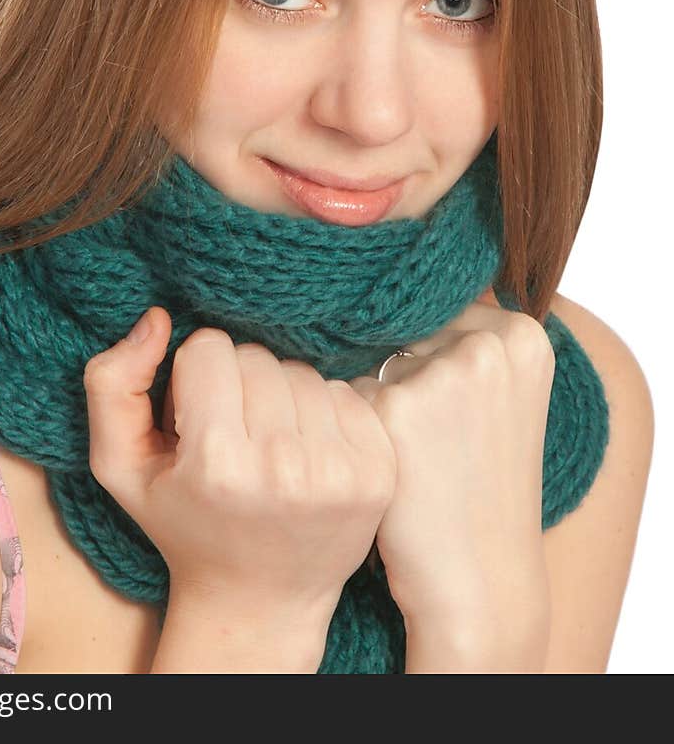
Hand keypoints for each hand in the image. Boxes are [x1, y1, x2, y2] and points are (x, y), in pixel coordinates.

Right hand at [84, 307, 396, 623]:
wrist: (258, 601)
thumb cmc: (183, 525)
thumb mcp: (119, 466)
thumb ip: (111, 384)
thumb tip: (157, 319)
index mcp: (217, 461)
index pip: (209, 348)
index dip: (193, 378)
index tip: (194, 421)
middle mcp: (282, 466)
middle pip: (257, 356)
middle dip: (237, 384)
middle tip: (231, 434)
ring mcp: (338, 471)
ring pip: (301, 371)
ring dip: (280, 396)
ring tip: (266, 443)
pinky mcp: (378, 472)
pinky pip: (345, 392)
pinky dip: (321, 411)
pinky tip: (304, 451)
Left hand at [349, 286, 554, 634]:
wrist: (479, 580)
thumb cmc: (480, 486)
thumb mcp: (499, 397)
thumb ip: (460, 338)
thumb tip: (379, 288)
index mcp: (521, 334)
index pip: (439, 312)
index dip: (432, 363)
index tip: (453, 416)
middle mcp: (486, 346)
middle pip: (405, 334)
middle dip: (405, 379)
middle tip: (439, 446)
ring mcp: (441, 377)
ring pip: (373, 365)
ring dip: (378, 404)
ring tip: (419, 461)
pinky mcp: (393, 411)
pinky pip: (347, 399)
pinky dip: (356, 433)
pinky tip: (391, 471)